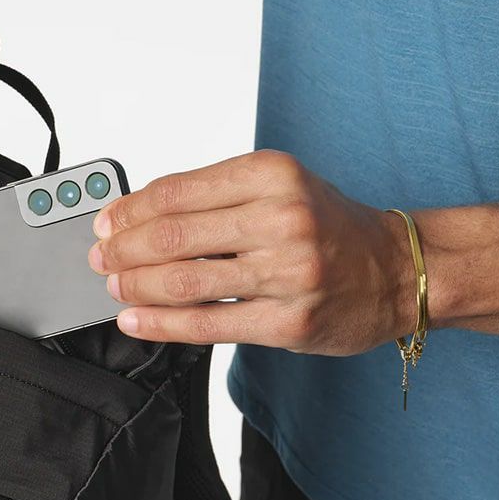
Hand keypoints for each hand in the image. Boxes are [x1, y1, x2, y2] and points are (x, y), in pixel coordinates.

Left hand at [88, 150, 413, 354]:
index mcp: (271, 174)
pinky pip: (207, 325)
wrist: (397, 269)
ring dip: (135, 287)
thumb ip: (214, 195)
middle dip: (122, 251)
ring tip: (114, 288)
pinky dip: (161, 325)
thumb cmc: (329, 225)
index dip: (129, 210)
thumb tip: (139, 213)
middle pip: (172, 237)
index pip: (176, 192)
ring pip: (183, 282)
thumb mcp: (278, 185)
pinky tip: (136, 321)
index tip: (105, 223)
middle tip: (101, 259)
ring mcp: (287, 273)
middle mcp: (281, 218)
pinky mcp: (288, 322)